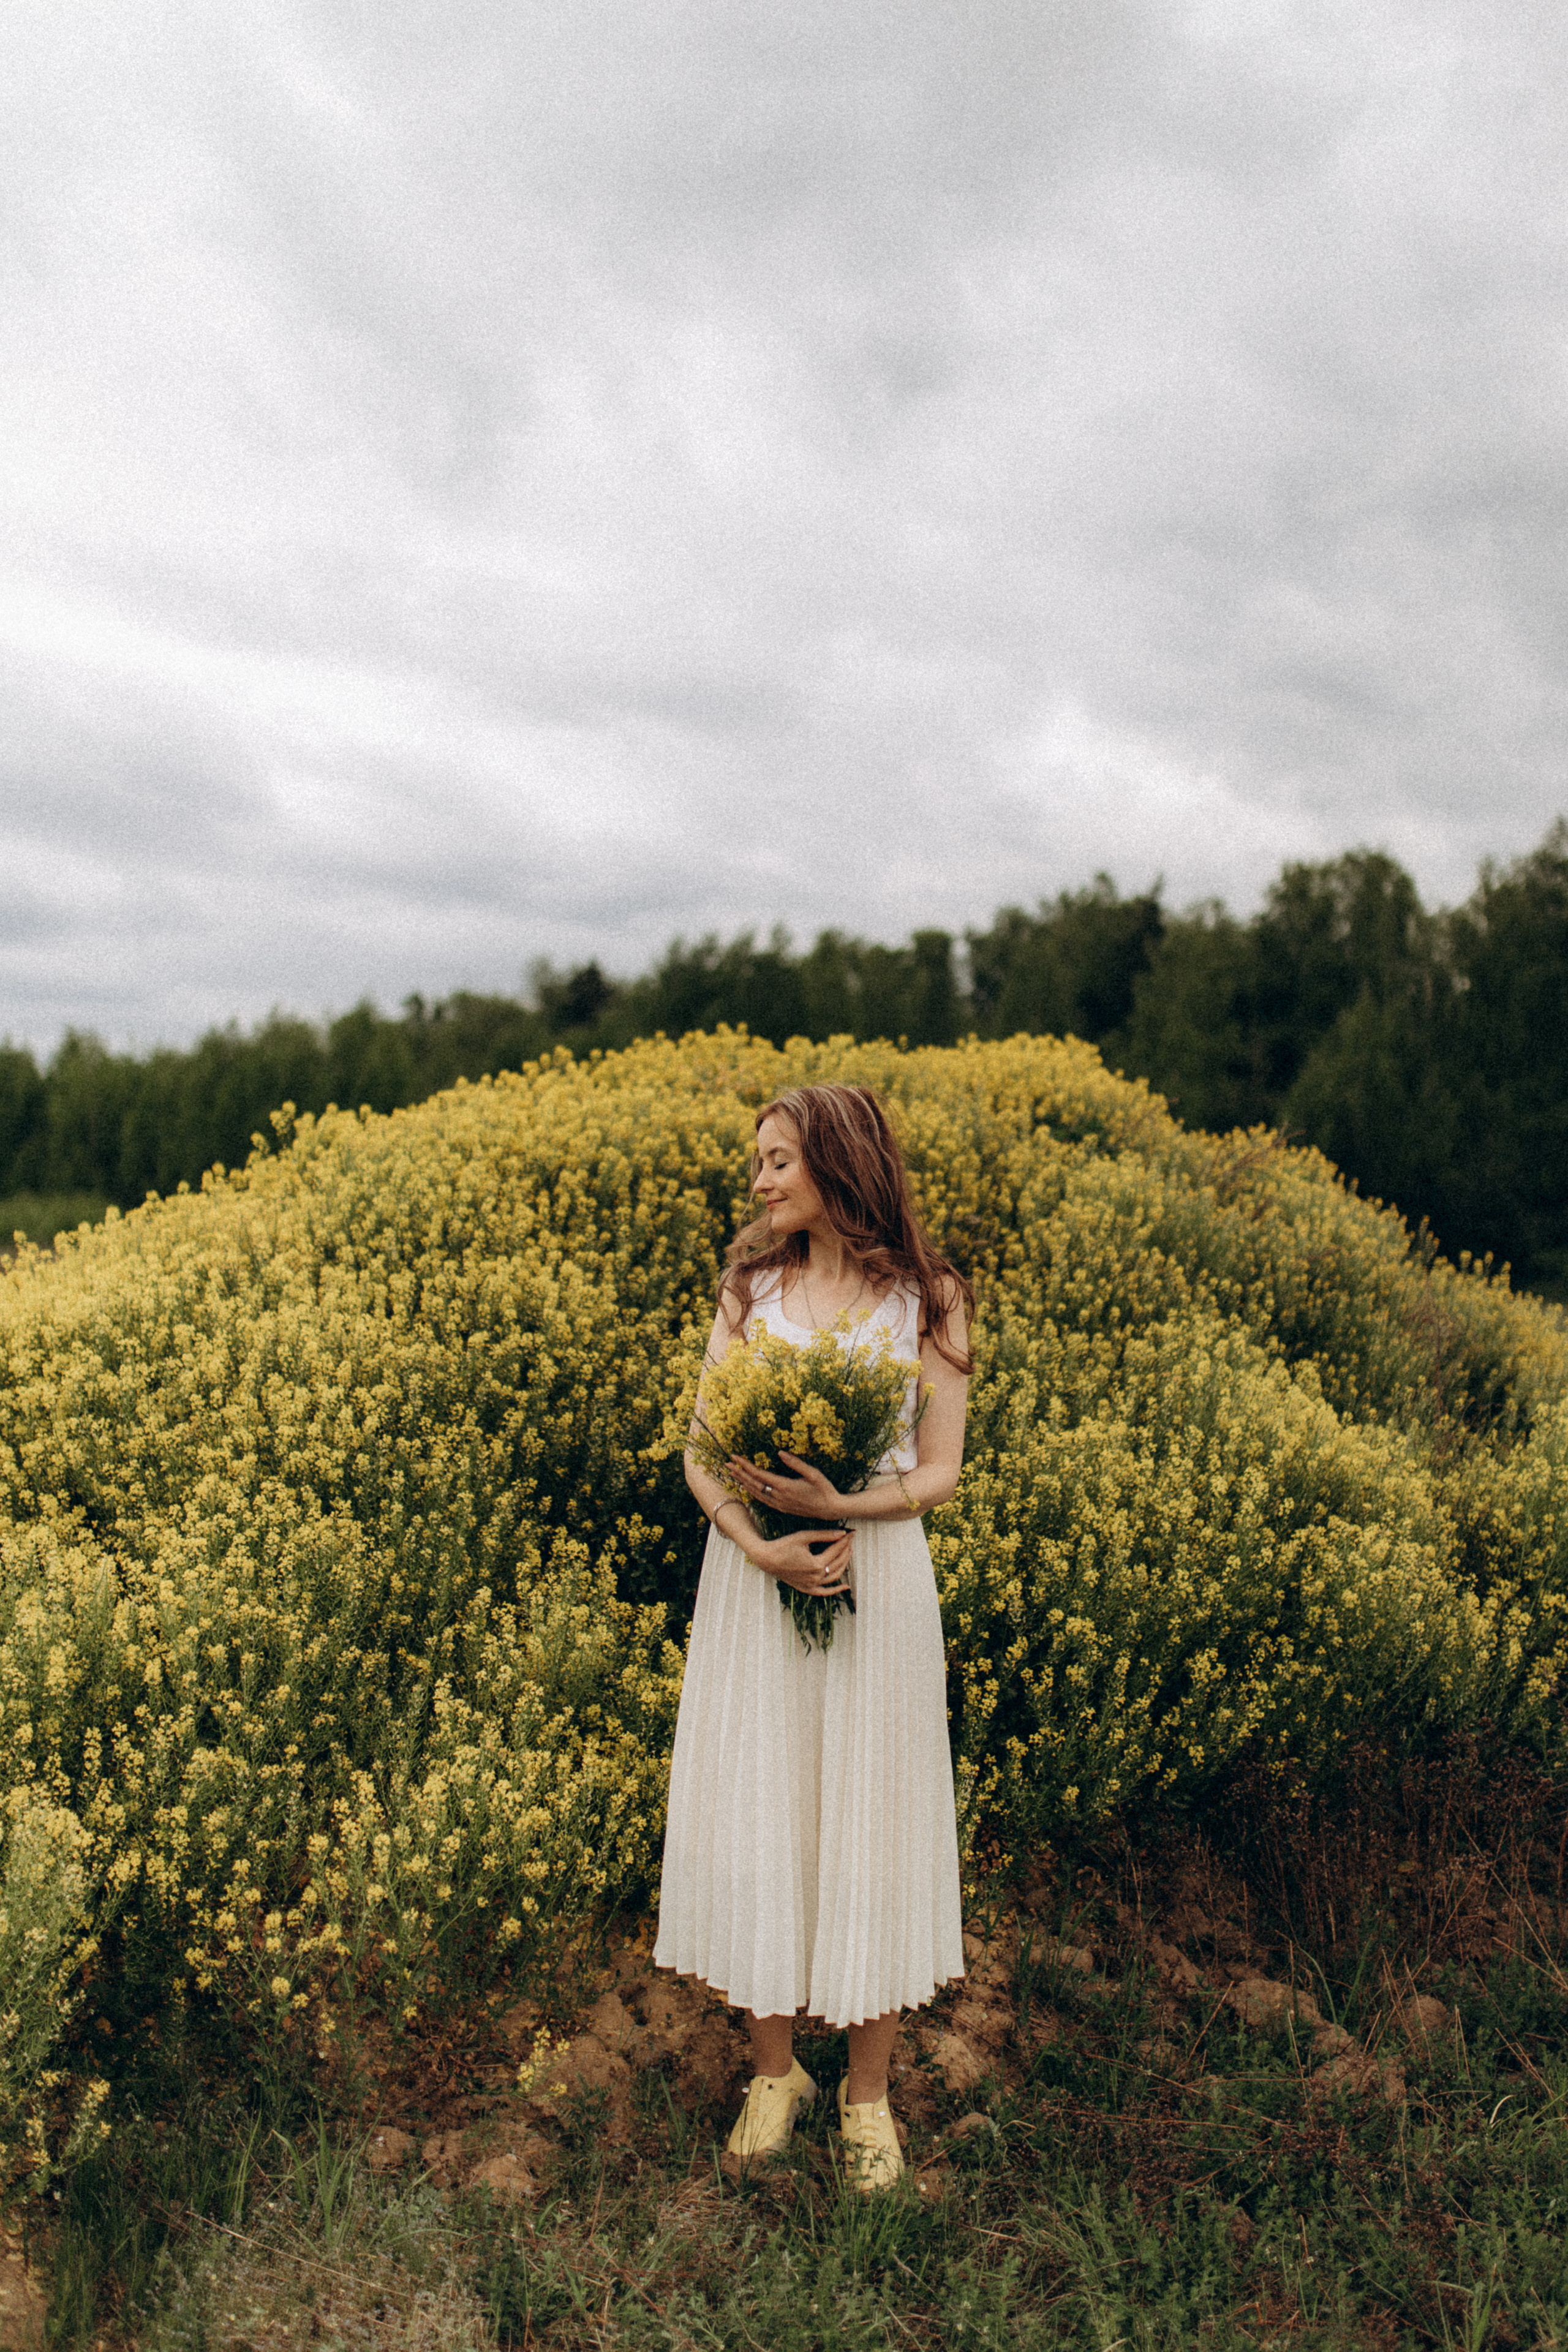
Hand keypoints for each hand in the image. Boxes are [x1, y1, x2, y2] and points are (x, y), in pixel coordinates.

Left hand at [728, 1450, 843, 1520]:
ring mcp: (780, 1504)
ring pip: (756, 1493)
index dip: (745, 1466)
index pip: (759, 1475)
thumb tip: (780, 1452)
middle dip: (739, 1473)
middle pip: (753, 1484)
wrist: (831, 1509)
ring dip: (743, 1483)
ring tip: (733, 1474)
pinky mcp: (782, 1508)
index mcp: (785, 1486)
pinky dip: (752, 1492)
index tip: (735, 1457)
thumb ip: (795, 1463)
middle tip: (727, 1464)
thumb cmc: (824, 1489)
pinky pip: (762, 1500)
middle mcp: (779, 1497)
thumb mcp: (813, 1473)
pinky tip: (747, 1488)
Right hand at [757, 1524, 852, 1595]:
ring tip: (848, 1553)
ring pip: (834, 1577)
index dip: (845, 1541)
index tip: (851, 1533)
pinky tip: (845, 1586)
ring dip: (843, 1565)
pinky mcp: (806, 1588)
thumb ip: (824, 1535)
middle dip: (846, 1550)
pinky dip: (835, 1590)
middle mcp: (815, 1577)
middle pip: (837, 1563)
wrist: (766, 1559)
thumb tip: (842, 1533)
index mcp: (816, 1564)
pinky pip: (824, 1592)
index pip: (836, 1550)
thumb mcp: (804, 1537)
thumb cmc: (784, 1545)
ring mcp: (811, 1585)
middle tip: (850, 1540)